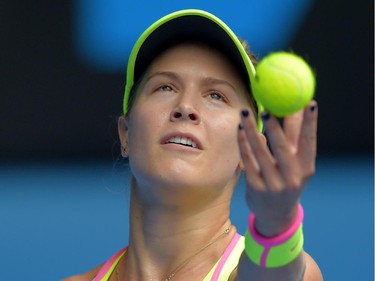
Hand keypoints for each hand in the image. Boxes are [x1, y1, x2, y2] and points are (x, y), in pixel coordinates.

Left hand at [237, 100, 317, 235]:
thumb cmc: (287, 179)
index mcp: (305, 168)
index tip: (309, 103)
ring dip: (251, 129)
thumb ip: (293, 138)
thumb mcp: (296, 163)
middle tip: (267, 108)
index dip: (310, 123)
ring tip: (245, 112)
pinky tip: (240, 129)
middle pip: (281, 146)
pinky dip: (243, 143)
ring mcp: (273, 183)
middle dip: (274, 126)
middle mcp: (291, 176)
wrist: (276, 214)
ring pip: (259, 151)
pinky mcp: (255, 187)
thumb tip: (295, 107)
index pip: (309, 142)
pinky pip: (247, 160)